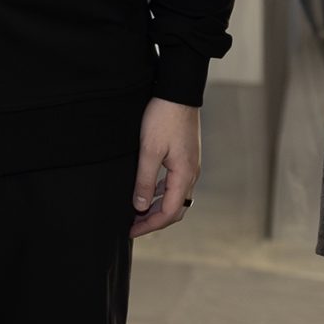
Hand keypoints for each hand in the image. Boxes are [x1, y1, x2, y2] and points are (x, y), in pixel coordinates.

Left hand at [131, 98, 200, 237]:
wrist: (178, 92)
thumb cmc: (163, 118)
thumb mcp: (149, 151)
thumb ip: (144, 181)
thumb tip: (140, 207)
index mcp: (184, 175)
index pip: (169, 213)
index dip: (150, 225)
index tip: (132, 230)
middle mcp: (191, 174)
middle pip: (175, 209)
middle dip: (154, 220)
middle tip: (133, 226)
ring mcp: (190, 166)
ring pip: (175, 197)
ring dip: (157, 207)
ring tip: (136, 212)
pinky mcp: (186, 158)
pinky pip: (175, 184)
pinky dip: (161, 193)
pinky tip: (147, 191)